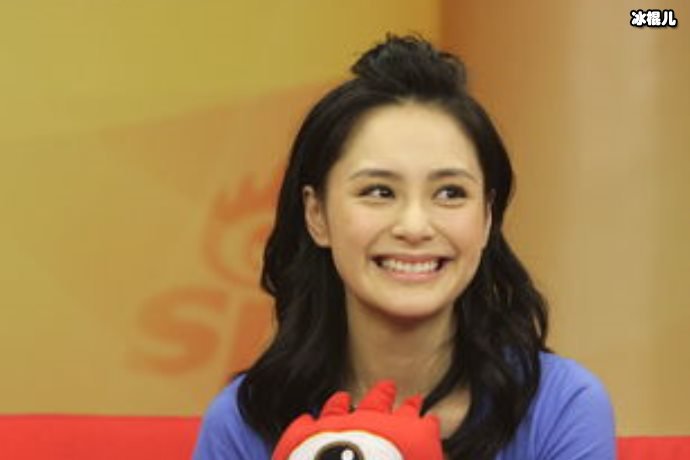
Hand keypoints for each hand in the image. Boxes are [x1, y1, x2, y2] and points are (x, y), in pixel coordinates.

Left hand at [273, 380, 443, 459]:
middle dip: (385, 394)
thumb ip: (428, 457)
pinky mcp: (311, 435)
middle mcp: (376, 422)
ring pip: (342, 407)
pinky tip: (306, 420)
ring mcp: (341, 425)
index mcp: (411, 436)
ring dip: (342, 402)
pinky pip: (307, 426)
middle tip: (389, 385)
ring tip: (344, 396)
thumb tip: (433, 458)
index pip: (424, 426)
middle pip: (381, 402)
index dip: (426, 423)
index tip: (428, 418)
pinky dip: (308, 423)